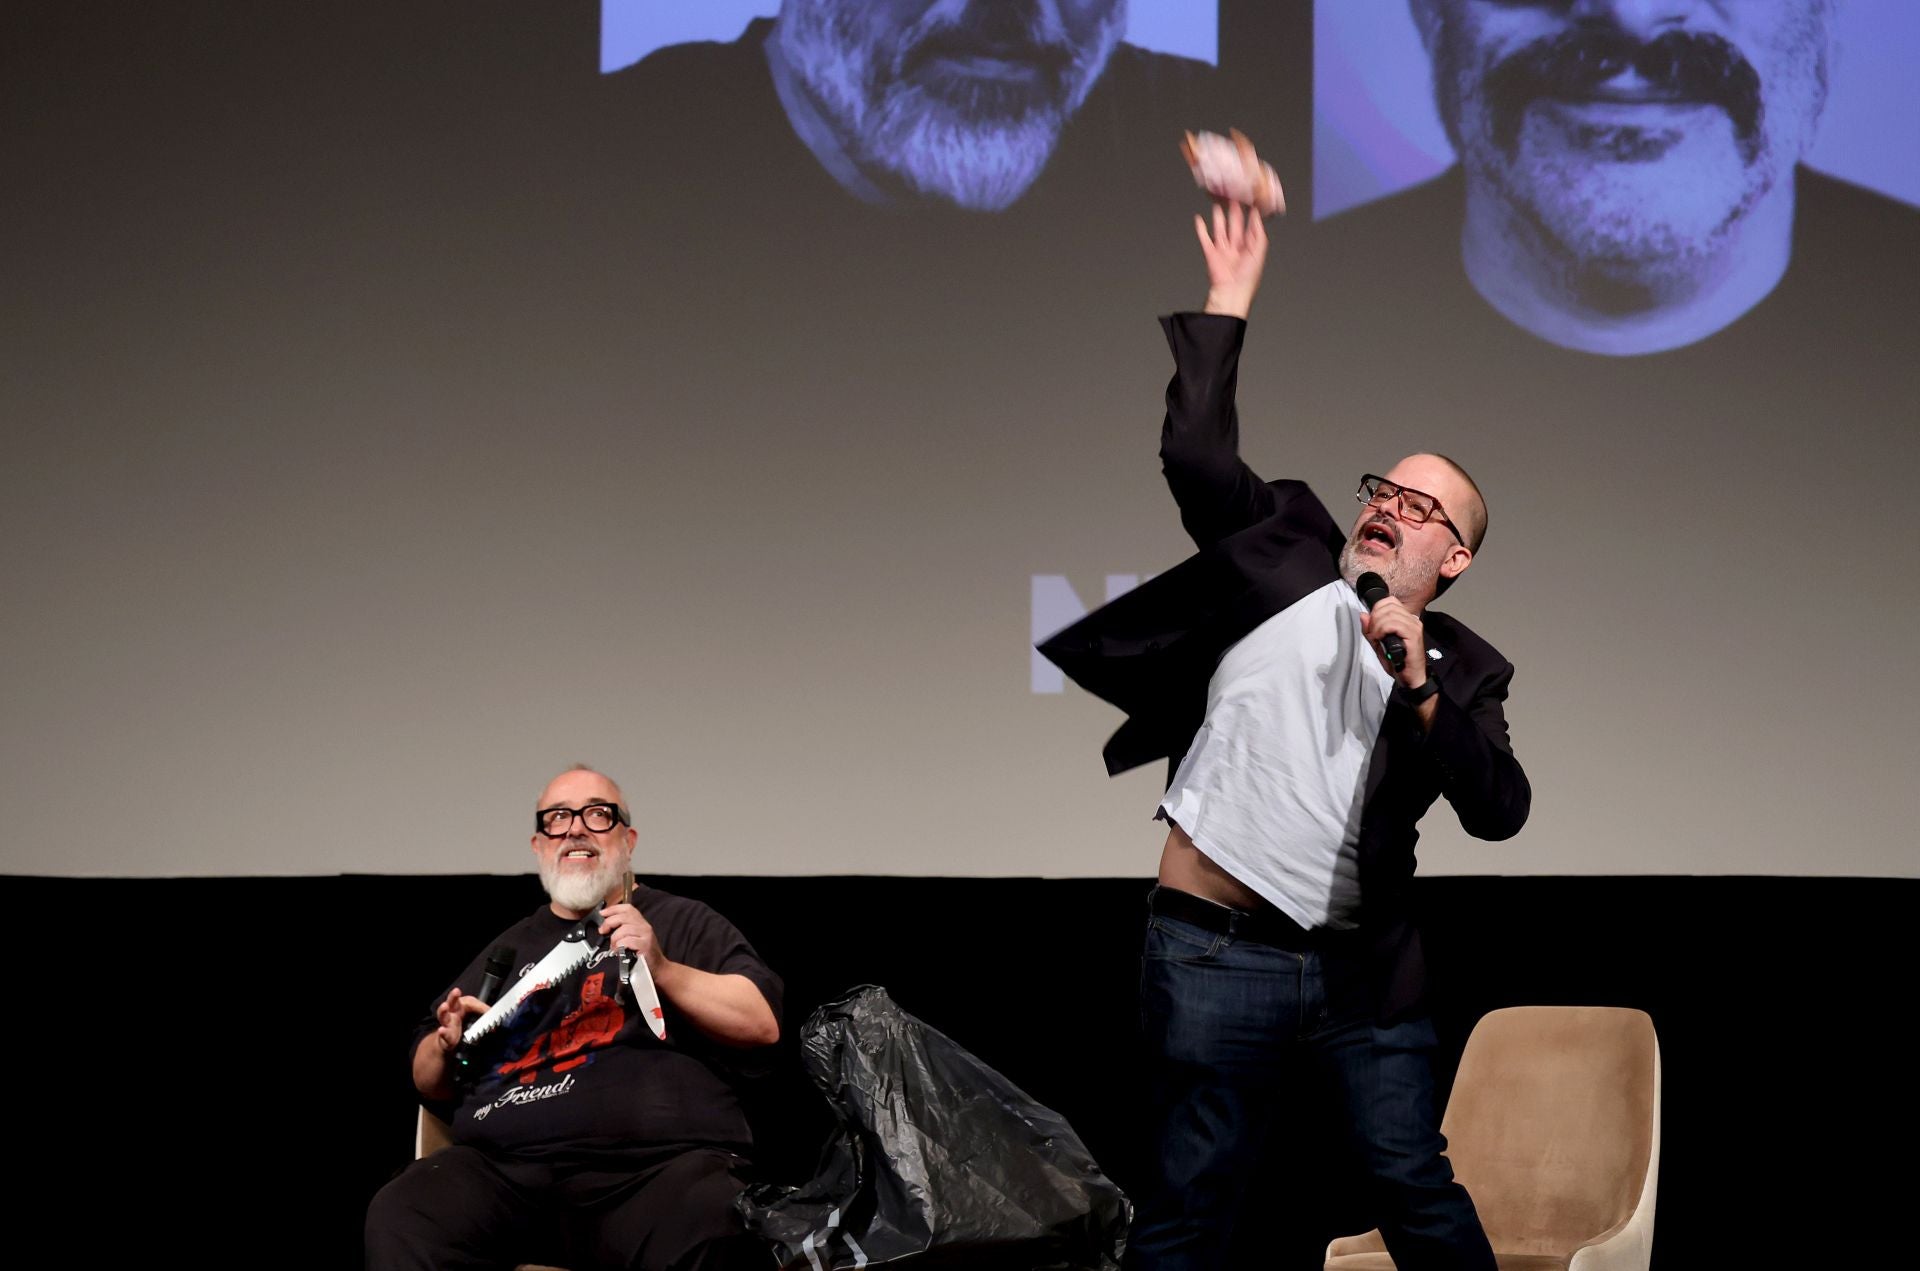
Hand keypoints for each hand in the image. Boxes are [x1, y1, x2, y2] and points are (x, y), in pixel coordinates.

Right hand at [432, 987, 488, 1053]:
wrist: (449, 1040)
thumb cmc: (461, 1024)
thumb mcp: (474, 1017)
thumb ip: (485, 1014)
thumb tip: (495, 1015)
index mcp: (461, 1007)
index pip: (470, 1001)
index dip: (481, 1006)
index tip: (490, 1011)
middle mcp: (452, 1013)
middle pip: (452, 1002)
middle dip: (454, 996)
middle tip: (457, 991)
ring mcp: (447, 1024)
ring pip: (443, 1016)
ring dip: (443, 1011)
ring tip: (445, 1006)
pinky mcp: (445, 1036)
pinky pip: (443, 1034)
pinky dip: (443, 1032)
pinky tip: (442, 1030)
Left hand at [597, 903, 661, 975]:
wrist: (657, 968)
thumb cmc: (642, 954)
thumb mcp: (633, 938)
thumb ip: (622, 930)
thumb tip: (604, 926)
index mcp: (641, 922)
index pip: (627, 908)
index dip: (613, 909)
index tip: (602, 913)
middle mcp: (644, 926)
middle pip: (624, 917)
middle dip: (609, 923)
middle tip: (603, 931)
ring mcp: (646, 935)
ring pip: (624, 929)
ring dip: (614, 938)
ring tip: (614, 947)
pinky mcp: (645, 946)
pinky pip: (627, 941)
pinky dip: (619, 946)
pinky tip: (619, 951)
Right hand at [1195, 198, 1267, 318]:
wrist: (1231, 292)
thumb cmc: (1247, 278)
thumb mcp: (1259, 252)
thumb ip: (1258, 233)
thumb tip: (1257, 217)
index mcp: (1249, 249)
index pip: (1250, 228)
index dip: (1250, 215)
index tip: (1250, 201)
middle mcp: (1236, 249)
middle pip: (1235, 226)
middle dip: (1234, 212)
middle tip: (1234, 198)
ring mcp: (1222, 251)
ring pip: (1220, 229)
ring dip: (1219, 217)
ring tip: (1218, 204)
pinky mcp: (1211, 254)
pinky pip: (1205, 238)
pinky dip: (1201, 229)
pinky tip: (1199, 219)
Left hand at [1361, 597, 1428, 689]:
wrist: (1411, 678)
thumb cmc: (1398, 662)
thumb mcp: (1378, 644)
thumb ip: (1370, 630)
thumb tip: (1363, 615)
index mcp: (1405, 618)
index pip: (1390, 601)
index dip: (1376, 609)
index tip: (1371, 624)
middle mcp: (1412, 619)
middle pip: (1388, 605)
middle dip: (1374, 618)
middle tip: (1372, 632)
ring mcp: (1414, 626)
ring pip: (1390, 614)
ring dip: (1377, 625)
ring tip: (1376, 637)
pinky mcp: (1414, 635)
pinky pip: (1394, 624)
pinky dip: (1382, 630)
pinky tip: (1380, 639)